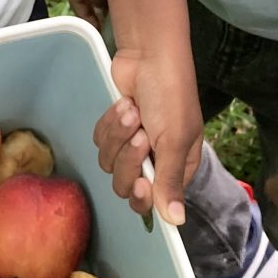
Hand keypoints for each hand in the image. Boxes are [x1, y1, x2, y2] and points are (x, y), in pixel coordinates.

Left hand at [91, 46, 202, 224]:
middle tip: (141, 132)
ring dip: (119, 135)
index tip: (140, 182)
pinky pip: (99, 142)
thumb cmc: (171, 95)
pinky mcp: (114, 129)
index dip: (142, 196)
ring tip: (132, 110)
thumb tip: (176, 222)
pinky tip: (122, 104)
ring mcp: (132, 145)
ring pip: (109, 163)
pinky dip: (109, 124)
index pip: (154, 201)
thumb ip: (171, 181)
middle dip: (129, 158)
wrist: (149, 54)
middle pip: (125, 185)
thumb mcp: (175, 139)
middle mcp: (155, 161)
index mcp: (178, 167)